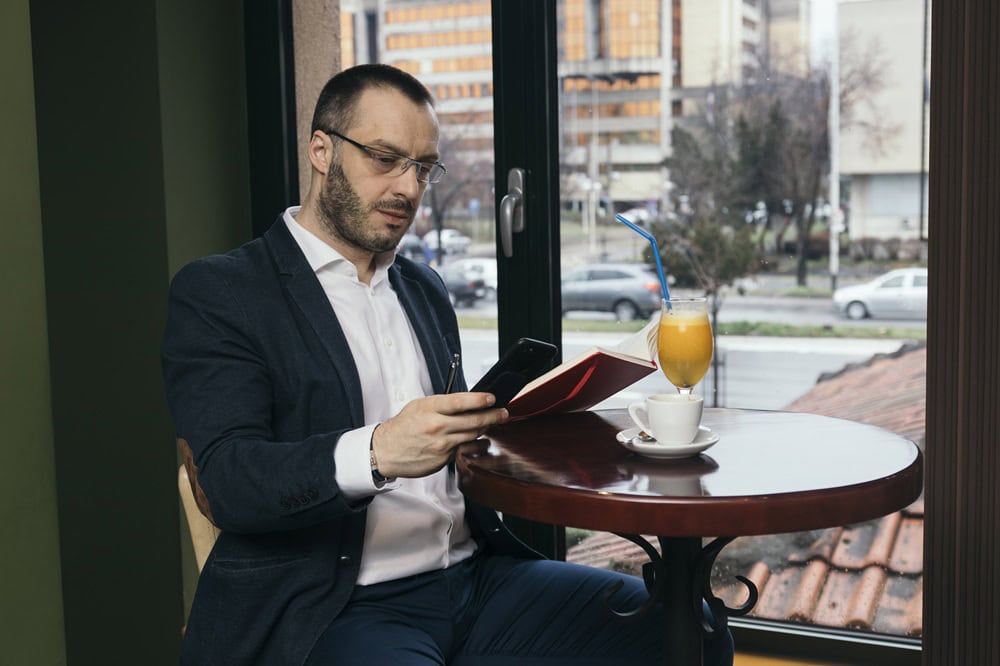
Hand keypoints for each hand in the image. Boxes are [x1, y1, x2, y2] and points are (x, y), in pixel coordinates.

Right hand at [371, 392, 507, 477]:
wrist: (386, 451)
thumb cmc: (403, 427)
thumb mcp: (419, 406)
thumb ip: (441, 404)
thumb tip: (465, 402)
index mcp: (430, 408)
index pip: (461, 401)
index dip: (480, 399)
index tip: (491, 399)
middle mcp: (437, 426)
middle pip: (473, 420)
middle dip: (493, 416)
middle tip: (502, 413)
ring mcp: (442, 444)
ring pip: (473, 435)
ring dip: (485, 429)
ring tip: (492, 424)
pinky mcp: (444, 459)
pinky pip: (464, 450)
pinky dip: (473, 444)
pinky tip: (478, 441)